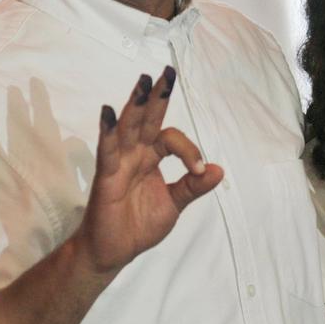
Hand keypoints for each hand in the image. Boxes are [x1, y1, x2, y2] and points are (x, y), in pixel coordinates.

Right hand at [74, 67, 223, 274]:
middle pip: (147, 118)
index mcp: (152, 157)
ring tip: (144, 82)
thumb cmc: (138, 225)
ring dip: (135, 104)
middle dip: (157, 95)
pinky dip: (108, 132)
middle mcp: (135, 154)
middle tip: (167, 71)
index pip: (170, 137)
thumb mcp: (174, 204)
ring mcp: (119, 162)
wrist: (114, 252)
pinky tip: (108, 113)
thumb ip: (193, 186)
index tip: (199, 170)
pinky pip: (107, 150)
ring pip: (128, 127)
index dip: (189, 149)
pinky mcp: (106, 176)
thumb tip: (218, 169)